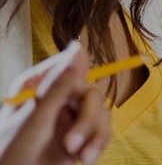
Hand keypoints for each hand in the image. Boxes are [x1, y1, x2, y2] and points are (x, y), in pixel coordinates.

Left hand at [0, 42, 110, 164]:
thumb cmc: (17, 158)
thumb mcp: (37, 121)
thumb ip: (59, 86)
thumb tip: (77, 49)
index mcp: (37, 90)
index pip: (65, 69)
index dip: (77, 74)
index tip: (80, 87)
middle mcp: (55, 100)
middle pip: (90, 95)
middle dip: (88, 121)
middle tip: (72, 145)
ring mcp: (68, 119)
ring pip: (101, 113)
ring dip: (96, 136)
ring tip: (84, 158)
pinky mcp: (80, 136)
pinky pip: (102, 131)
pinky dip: (98, 144)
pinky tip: (85, 159)